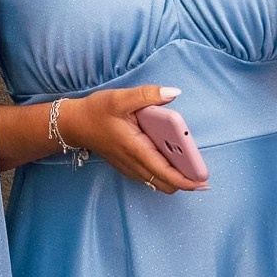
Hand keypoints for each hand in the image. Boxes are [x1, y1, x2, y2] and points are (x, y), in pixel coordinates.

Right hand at [60, 86, 206, 194]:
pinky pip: (150, 177)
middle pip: (164, 184)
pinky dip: (164, 174)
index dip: (185, 179)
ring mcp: (129, 167)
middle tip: (200, 171)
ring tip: (190, 165)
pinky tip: (172, 159)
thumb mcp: (121, 98)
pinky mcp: (127, 166)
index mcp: (135, 148)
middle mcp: (133, 163)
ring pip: (157, 183)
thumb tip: (173, 93)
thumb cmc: (97, 111)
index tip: (202, 179)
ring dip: (174, 178)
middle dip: (184, 181)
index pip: (164, 172)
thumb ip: (149, 95)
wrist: (74, 124)